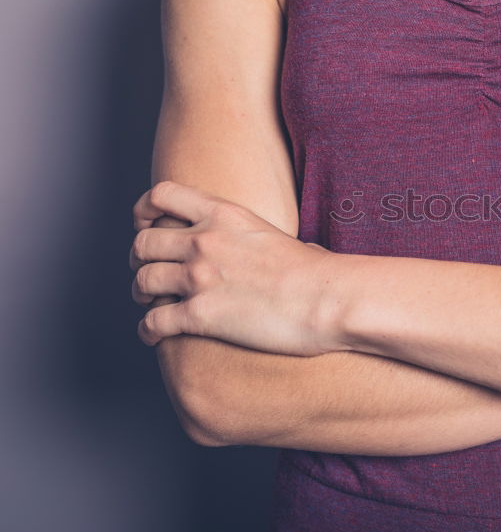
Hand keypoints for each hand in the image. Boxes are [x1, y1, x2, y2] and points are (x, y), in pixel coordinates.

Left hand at [130, 180, 344, 355]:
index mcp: (224, 215)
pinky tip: (154, 336)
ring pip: (143, 281)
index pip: (162, 195)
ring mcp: (199, 278)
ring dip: (141, 294)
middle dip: (139, 258)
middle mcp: (205, 241)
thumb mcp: (281, 236)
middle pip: (143, 242)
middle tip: (146, 270)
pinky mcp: (200, 315)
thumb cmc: (319, 274)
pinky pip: (153, 322)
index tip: (145, 224)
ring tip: (150, 303)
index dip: (144, 210)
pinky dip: (147, 330)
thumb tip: (282, 251)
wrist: (329, 299)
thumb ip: (259, 238)